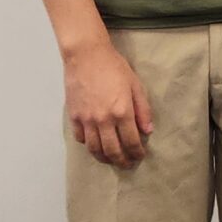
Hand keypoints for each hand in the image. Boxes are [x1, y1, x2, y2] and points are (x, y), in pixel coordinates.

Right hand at [65, 39, 152, 167]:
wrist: (86, 56)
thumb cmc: (113, 67)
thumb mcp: (135, 85)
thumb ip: (143, 110)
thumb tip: (147, 131)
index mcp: (122, 112)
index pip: (131, 141)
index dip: (137, 152)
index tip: (140, 156)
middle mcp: (103, 120)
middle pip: (112, 150)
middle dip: (122, 161)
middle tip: (127, 165)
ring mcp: (86, 120)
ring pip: (95, 149)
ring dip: (104, 158)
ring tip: (111, 160)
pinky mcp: (74, 116)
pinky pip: (80, 138)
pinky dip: (88, 145)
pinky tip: (95, 145)